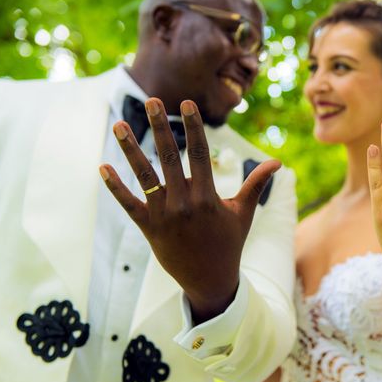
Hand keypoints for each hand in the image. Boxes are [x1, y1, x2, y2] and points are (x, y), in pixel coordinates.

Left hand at [99, 98, 279, 322]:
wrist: (210, 280)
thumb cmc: (229, 243)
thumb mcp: (243, 213)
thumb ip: (256, 184)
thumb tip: (278, 162)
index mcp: (207, 196)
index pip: (199, 153)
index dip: (193, 126)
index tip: (186, 103)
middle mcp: (184, 203)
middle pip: (169, 157)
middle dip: (160, 127)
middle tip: (151, 101)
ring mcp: (163, 215)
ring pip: (144, 176)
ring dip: (130, 149)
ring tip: (119, 125)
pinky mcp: (149, 228)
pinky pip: (129, 204)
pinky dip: (115, 187)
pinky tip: (103, 167)